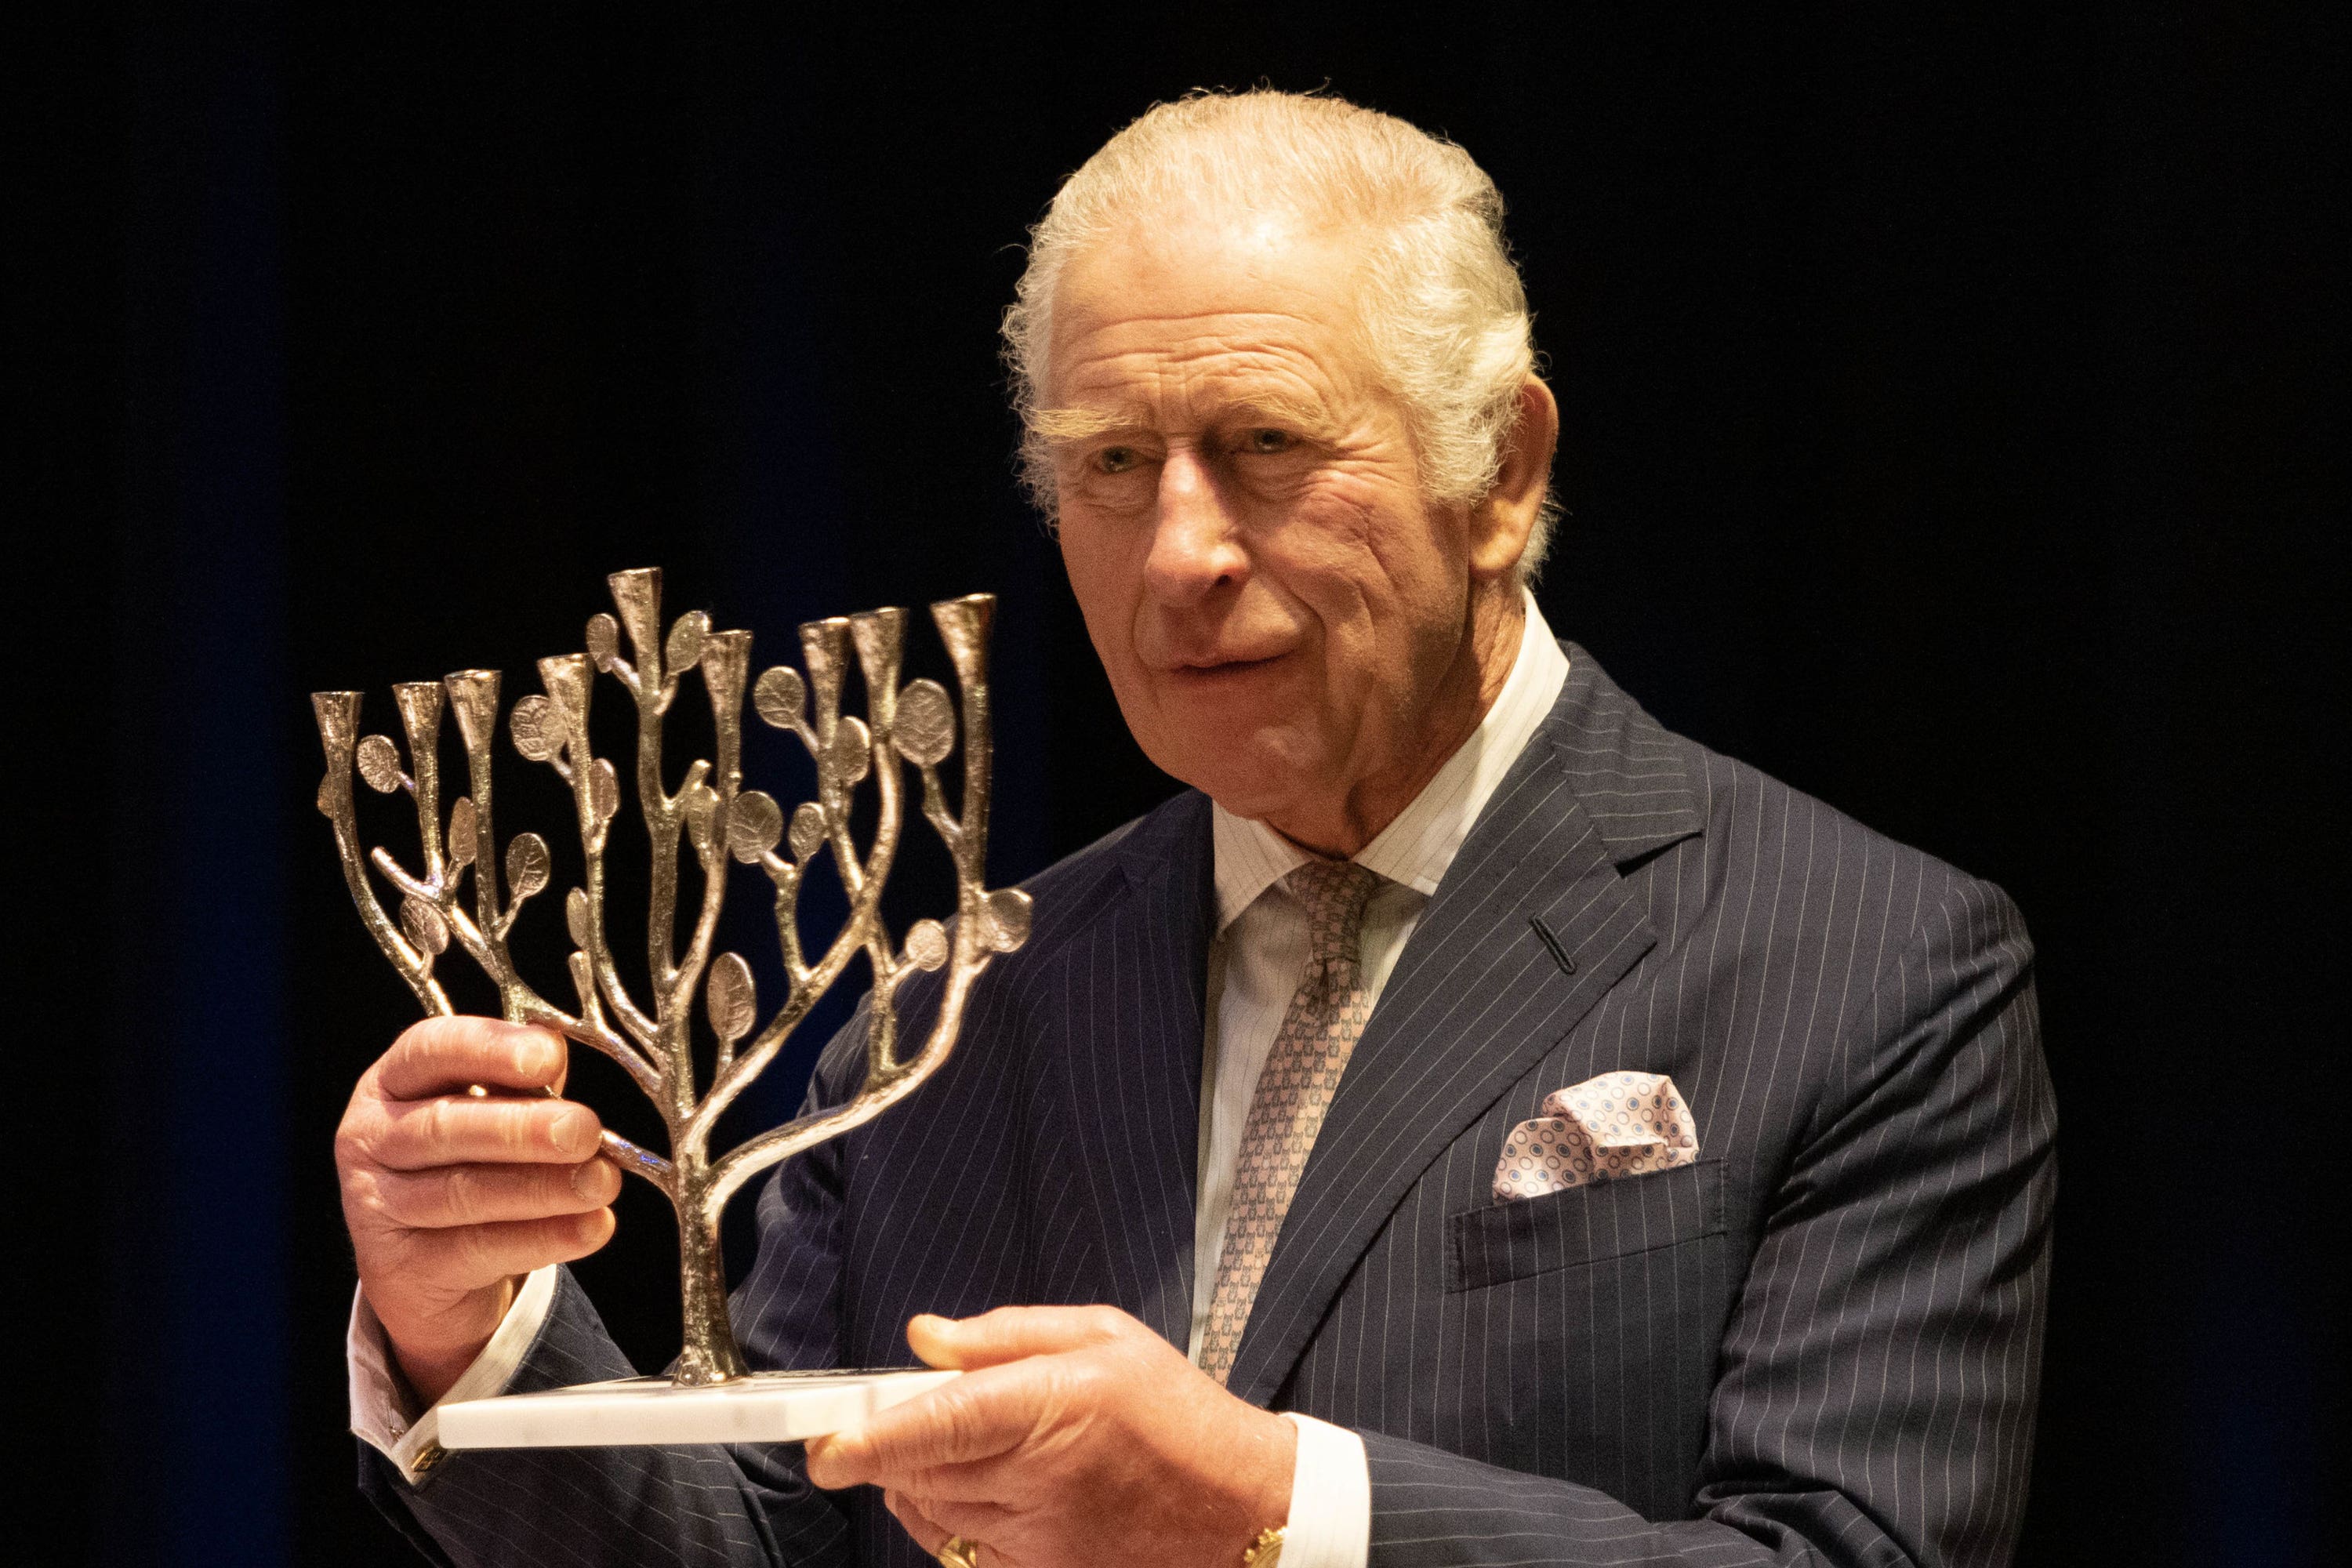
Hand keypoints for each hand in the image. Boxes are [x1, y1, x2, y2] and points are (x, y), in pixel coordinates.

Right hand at [335, 1016, 617, 1404]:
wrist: (425, 1264)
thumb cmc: (466, 1162)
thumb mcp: (486, 1109)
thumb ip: (518, 1081)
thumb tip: (559, 1051)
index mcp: (394, 1081)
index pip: (431, 1050)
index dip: (489, 1049)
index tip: (549, 1055)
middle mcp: (373, 1137)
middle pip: (443, 1127)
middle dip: (523, 1128)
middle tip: (585, 1131)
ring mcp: (378, 1205)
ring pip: (462, 1193)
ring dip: (543, 1187)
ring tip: (601, 1182)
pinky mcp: (400, 1266)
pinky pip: (477, 1249)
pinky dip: (543, 1238)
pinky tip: (590, 1226)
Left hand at [804, 1306, 1294, 1567]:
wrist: (1235, 1506)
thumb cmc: (1174, 1413)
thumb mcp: (1103, 1335)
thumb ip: (1005, 1333)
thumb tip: (925, 1337)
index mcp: (1052, 1405)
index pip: (939, 1425)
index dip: (870, 1435)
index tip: (822, 1437)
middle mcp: (1035, 1476)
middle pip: (915, 1468)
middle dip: (880, 1441)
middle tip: (877, 1409)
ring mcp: (1032, 1534)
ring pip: (926, 1506)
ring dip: (908, 1472)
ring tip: (943, 1436)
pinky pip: (951, 1543)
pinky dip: (933, 1511)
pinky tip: (958, 1481)